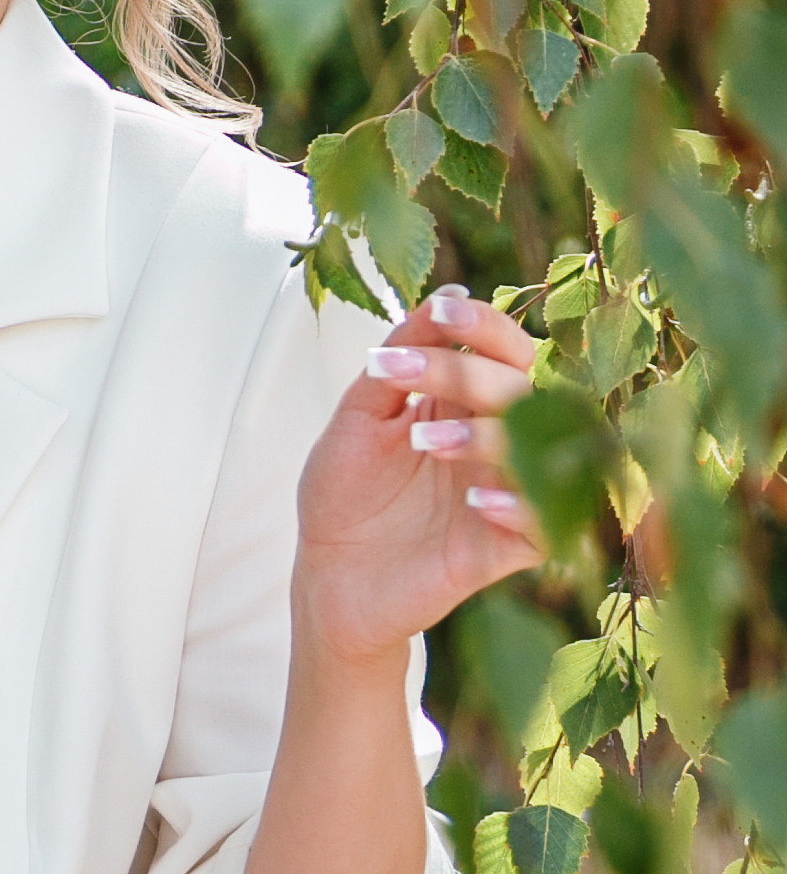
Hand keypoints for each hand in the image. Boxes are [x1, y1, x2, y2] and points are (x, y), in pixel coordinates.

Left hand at [293, 287, 543, 673]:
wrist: (329, 577)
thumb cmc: (342, 495)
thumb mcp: (357, 419)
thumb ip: (397, 362)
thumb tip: (445, 296)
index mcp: (464, 404)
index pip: (502, 351)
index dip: (483, 327)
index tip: (441, 315)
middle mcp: (495, 441)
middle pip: (521, 390)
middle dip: (466, 375)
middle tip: (397, 376)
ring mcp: (505, 492)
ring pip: (540, 450)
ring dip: (489, 435)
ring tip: (423, 441)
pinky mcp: (508, 548)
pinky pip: (545, 523)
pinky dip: (518, 504)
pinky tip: (476, 499)